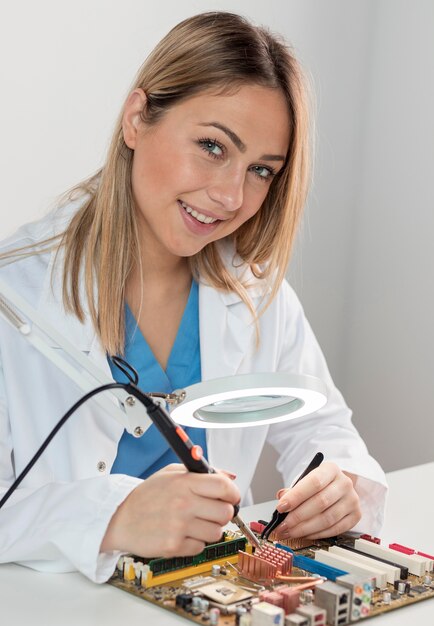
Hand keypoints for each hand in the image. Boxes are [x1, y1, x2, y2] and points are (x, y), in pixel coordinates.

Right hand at [101, 464, 239, 556]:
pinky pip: (201, 547)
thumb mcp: (171, 474)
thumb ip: (201, 473)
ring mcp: (179, 526)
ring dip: (209, 528)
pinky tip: (182, 533)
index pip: (224, 486)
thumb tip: (230, 476)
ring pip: (216, 532)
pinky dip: (195, 542)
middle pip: (226, 512)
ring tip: (194, 522)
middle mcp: (184, 504)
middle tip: (211, 511)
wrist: (120, 519)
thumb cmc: (146, 496)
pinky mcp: (174, 546)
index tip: (232, 497)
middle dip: (222, 512)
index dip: (233, 492)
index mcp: (185, 483)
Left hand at [273, 462, 360, 539]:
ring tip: (290, 532)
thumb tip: (281, 498)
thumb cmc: (319, 484)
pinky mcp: (355, 516)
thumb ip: (294, 489)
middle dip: (298, 517)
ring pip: (327, 519)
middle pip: (320, 502)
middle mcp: (344, 483)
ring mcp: (352, 500)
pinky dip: (317, 534)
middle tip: (282, 525)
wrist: (338, 487)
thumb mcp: (306, 480)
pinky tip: (305, 535)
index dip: (296, 496)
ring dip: (305, 529)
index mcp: (331, 469)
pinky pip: (335, 529)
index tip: (281, 507)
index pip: (314, 482)